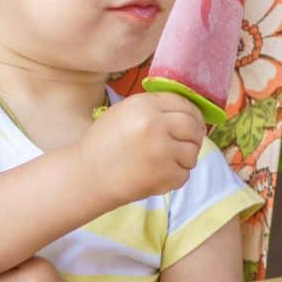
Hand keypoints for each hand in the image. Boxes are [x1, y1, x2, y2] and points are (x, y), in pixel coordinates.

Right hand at [78, 92, 204, 204]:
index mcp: (144, 105)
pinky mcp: (165, 174)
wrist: (87, 176)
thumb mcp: (124, 113)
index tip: (193, 123)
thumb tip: (188, 113)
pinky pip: (184, 174)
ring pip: (193, 152)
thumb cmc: (104, 144)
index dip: (192, 114)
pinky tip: (156, 175)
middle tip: (185, 144)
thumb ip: (154, 108)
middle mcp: (155, 124)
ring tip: (165, 162)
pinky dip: (175, 177)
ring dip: (184, 159)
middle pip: (193, 126)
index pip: (183, 104)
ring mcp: (162, 150)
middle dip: (194, 136)